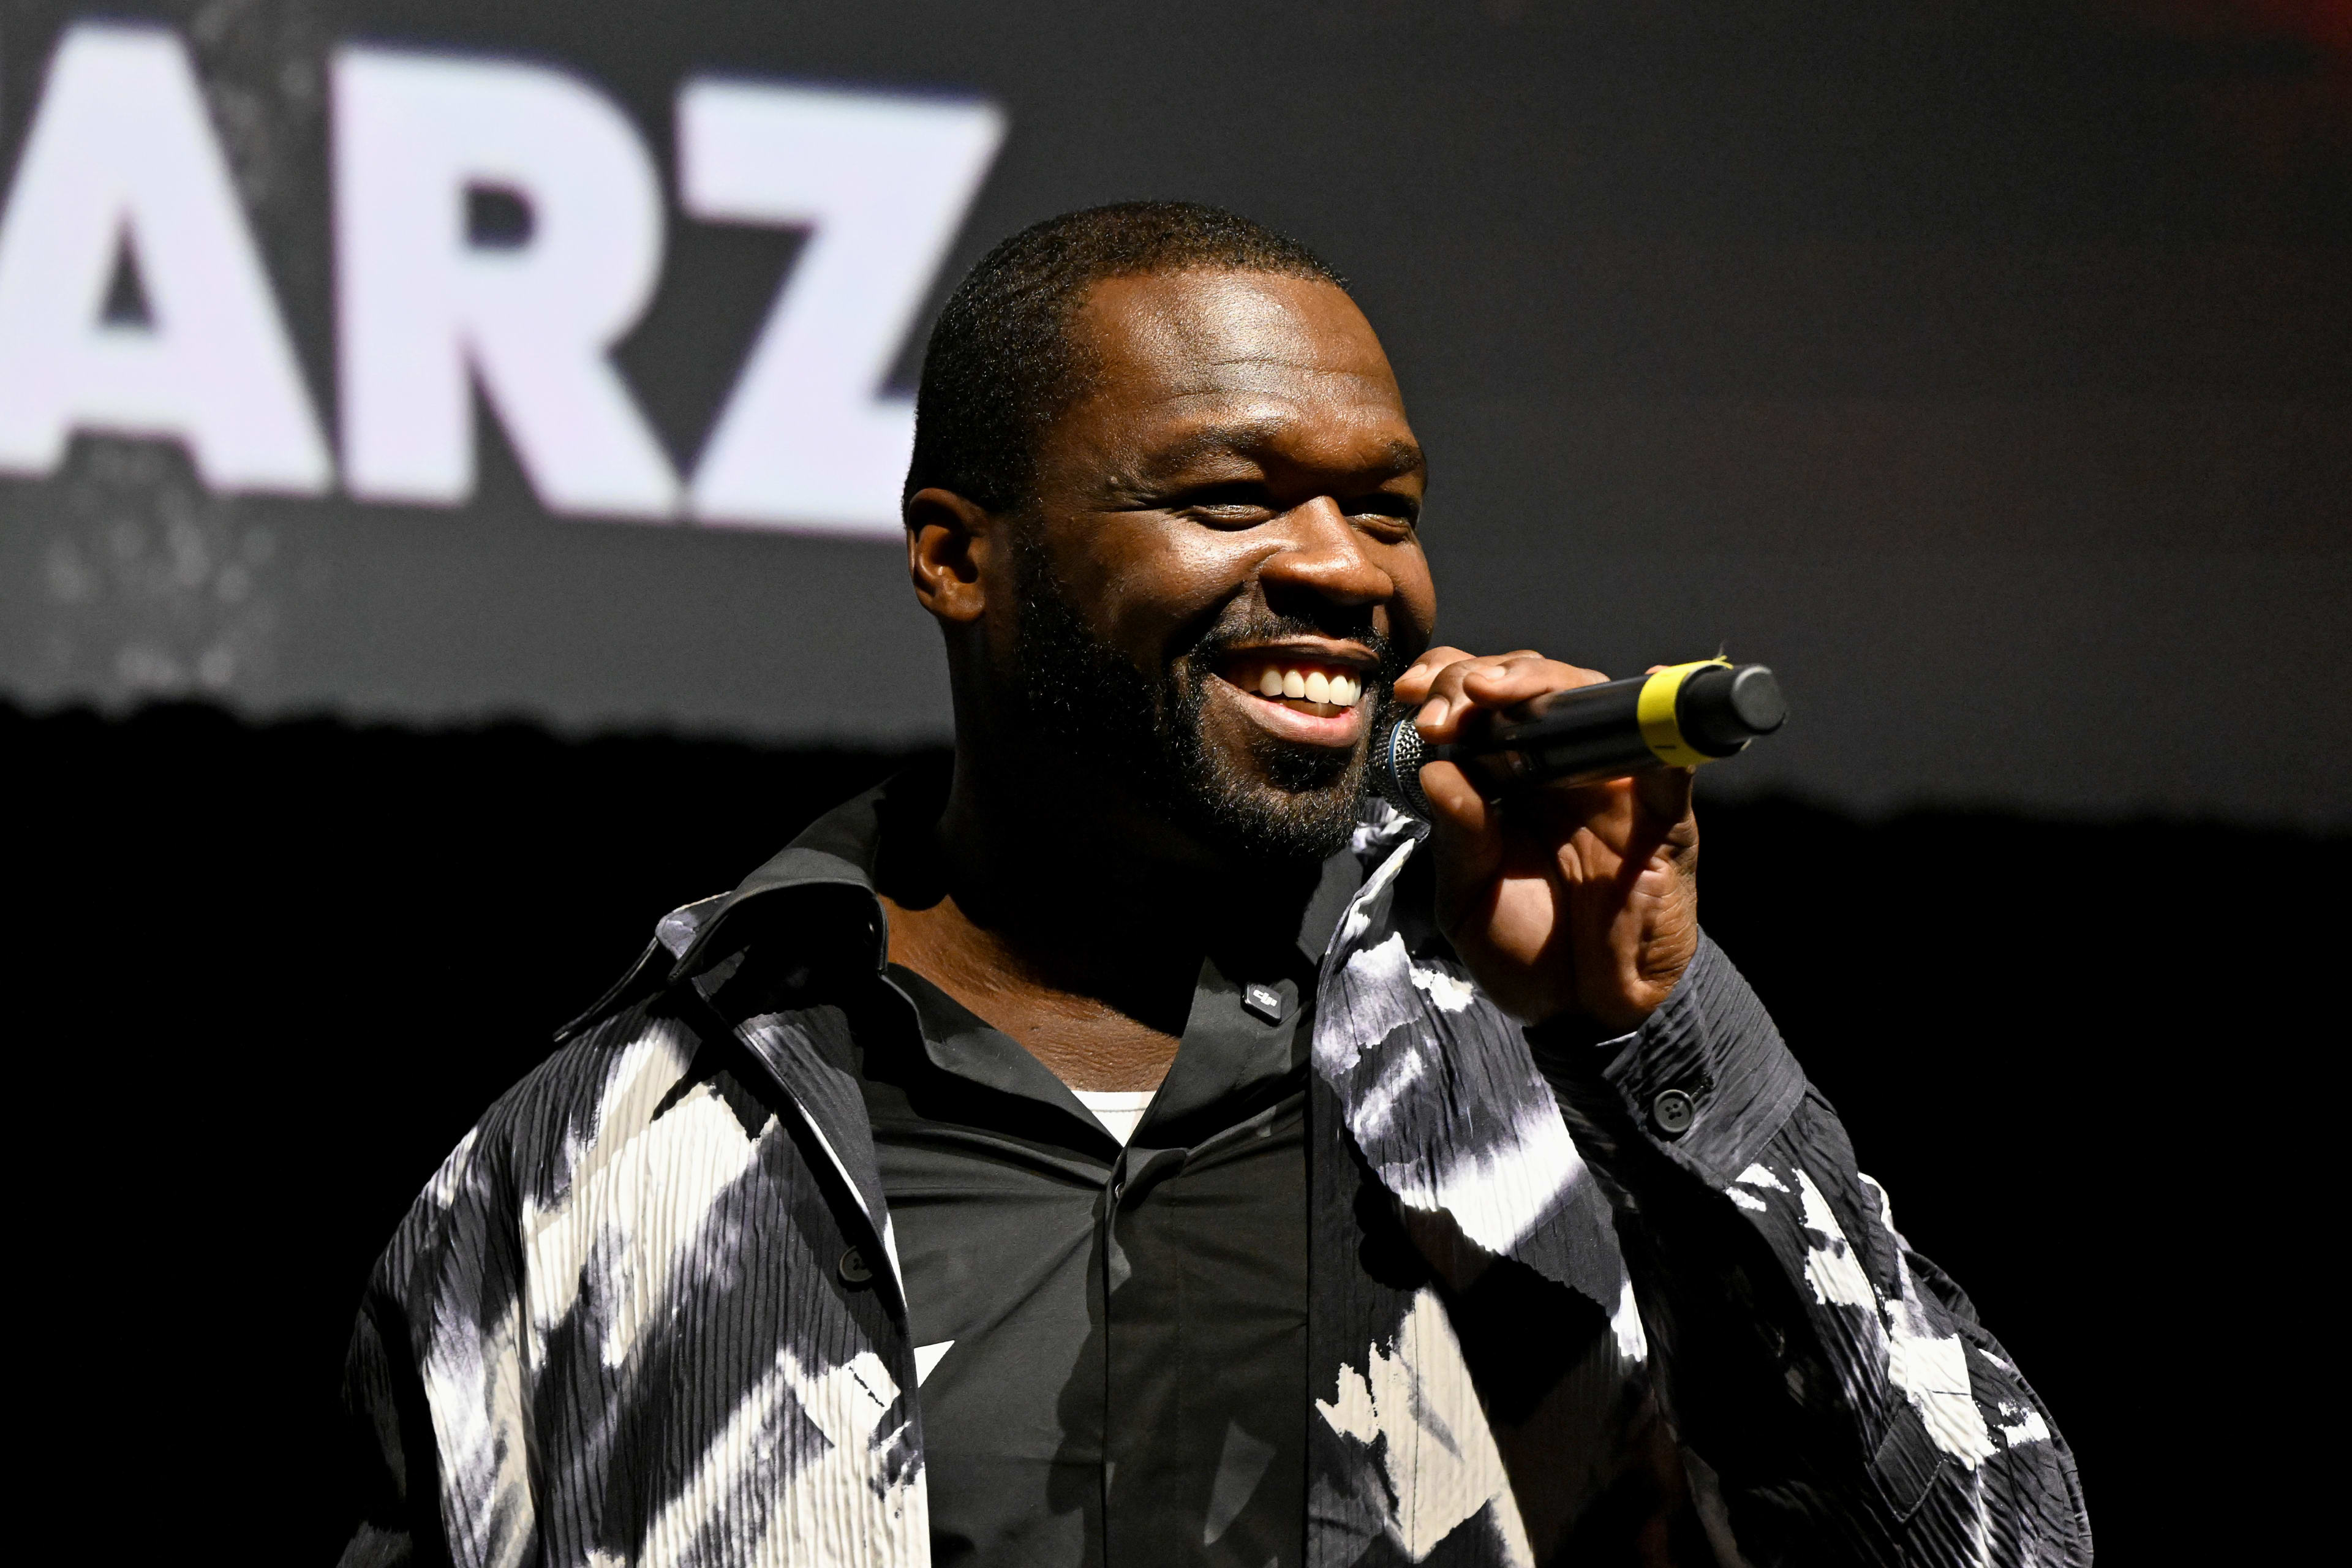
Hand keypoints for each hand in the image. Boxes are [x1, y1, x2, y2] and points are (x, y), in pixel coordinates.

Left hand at [1392, 648, 1700, 1031]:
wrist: (1584, 1012)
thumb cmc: (1526, 947)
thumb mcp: (1468, 897)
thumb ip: (1457, 836)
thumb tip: (1436, 770)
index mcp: (1509, 778)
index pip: (1483, 705)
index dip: (1449, 681)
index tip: (1412, 692)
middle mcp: (1563, 769)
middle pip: (1533, 688)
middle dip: (1481, 679)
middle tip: (1448, 703)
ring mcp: (1615, 788)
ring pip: (1591, 706)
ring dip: (1543, 686)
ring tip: (1495, 692)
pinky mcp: (1664, 821)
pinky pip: (1672, 768)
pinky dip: (1666, 730)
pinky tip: (1651, 687)